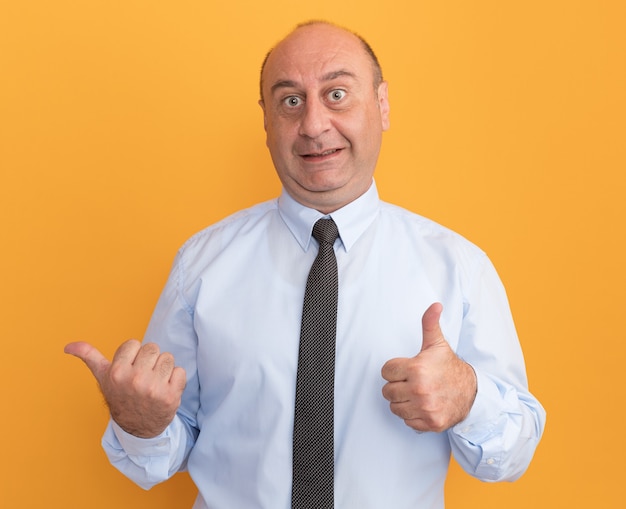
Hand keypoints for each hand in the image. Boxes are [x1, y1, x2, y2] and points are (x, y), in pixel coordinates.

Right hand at [64, 340, 185, 437]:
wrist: (137, 428)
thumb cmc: (121, 396)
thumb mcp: (102, 377)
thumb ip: (89, 357)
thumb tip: (68, 346)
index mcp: (117, 372)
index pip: (134, 343)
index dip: (133, 355)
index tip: (129, 369)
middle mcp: (135, 380)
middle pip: (153, 348)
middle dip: (149, 360)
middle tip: (143, 377)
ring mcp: (154, 388)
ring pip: (168, 358)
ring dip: (164, 369)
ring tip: (154, 383)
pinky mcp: (171, 396)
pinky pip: (181, 371)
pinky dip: (176, 379)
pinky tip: (165, 390)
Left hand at [381, 303, 476, 431]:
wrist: (471, 393)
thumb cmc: (449, 367)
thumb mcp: (437, 344)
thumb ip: (430, 323)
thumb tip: (435, 305)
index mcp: (417, 369)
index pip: (386, 371)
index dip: (395, 369)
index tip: (407, 369)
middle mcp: (420, 390)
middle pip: (387, 391)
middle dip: (397, 386)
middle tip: (412, 382)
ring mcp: (425, 408)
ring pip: (395, 407)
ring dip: (403, 401)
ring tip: (417, 393)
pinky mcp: (430, 423)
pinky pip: (407, 421)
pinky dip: (413, 415)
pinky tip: (423, 405)